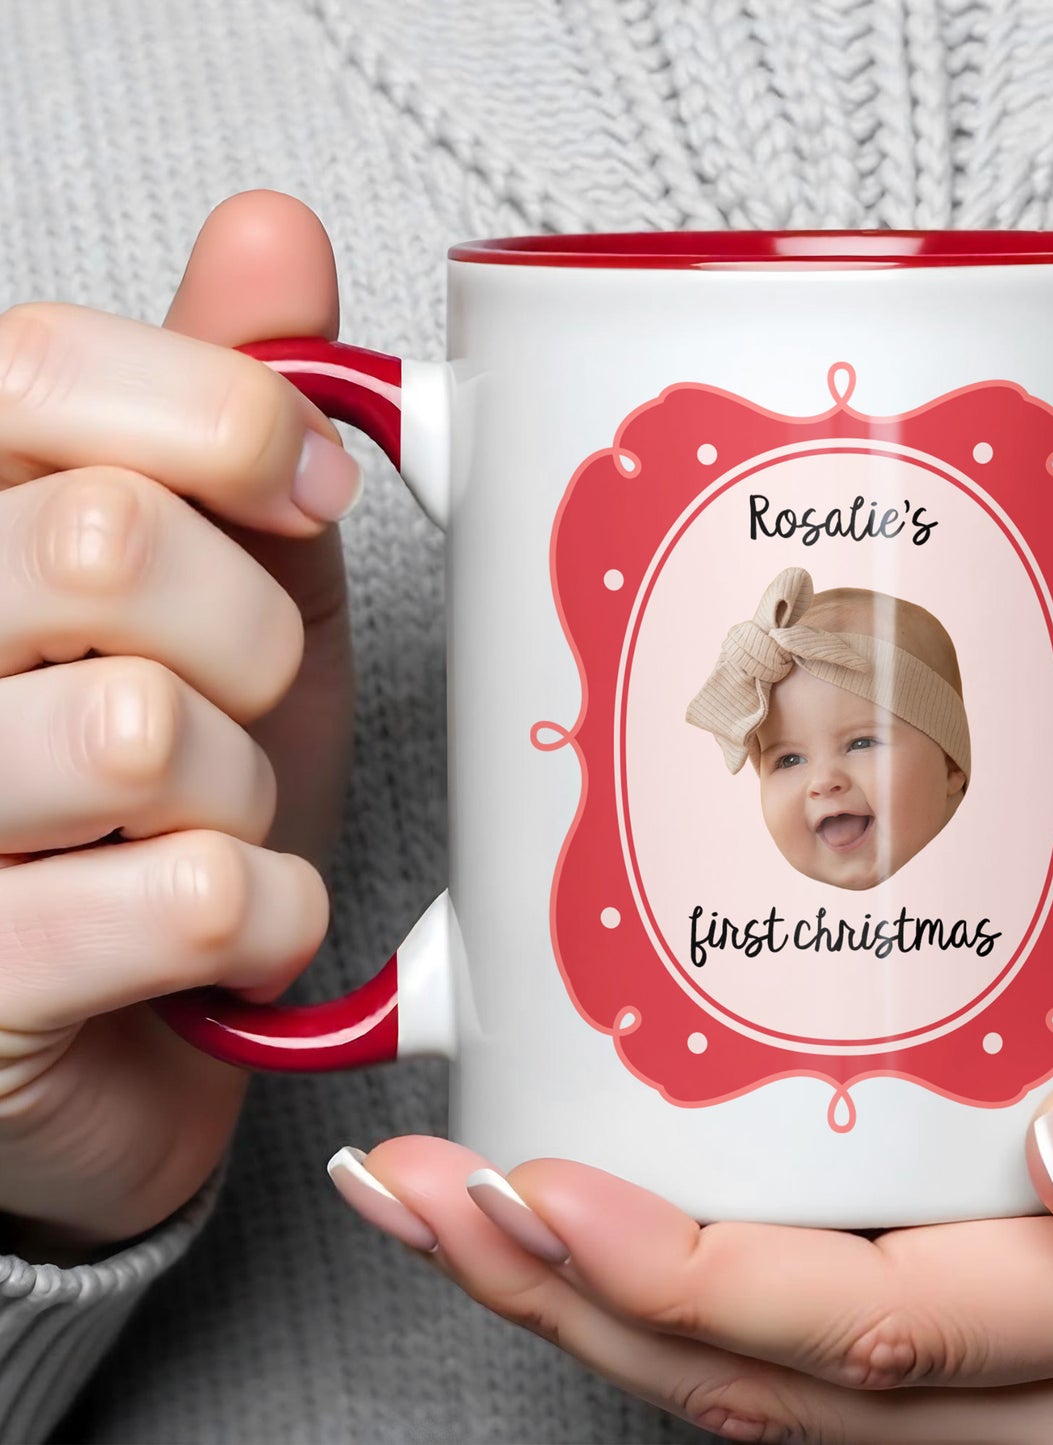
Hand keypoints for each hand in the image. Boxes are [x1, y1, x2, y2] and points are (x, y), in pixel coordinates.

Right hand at [0, 191, 356, 1256]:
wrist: (130, 1017)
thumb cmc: (168, 791)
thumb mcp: (219, 578)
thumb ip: (220, 413)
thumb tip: (272, 231)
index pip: (36, 367)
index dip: (227, 421)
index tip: (309, 494)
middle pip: (105, 543)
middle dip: (247, 637)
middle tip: (239, 704)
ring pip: (143, 730)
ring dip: (242, 794)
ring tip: (206, 830)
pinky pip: (191, 899)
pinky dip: (268, 920)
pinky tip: (225, 936)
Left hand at [341, 906, 1052, 1442]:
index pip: (862, 1324)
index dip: (668, 1270)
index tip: (519, 1183)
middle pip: (777, 1387)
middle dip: (568, 1300)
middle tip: (417, 1192)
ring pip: (789, 1404)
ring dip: (602, 1318)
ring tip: (467, 1217)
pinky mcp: (1048, 1365)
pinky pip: (844, 1384)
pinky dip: (703, 1325)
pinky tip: (625, 1255)